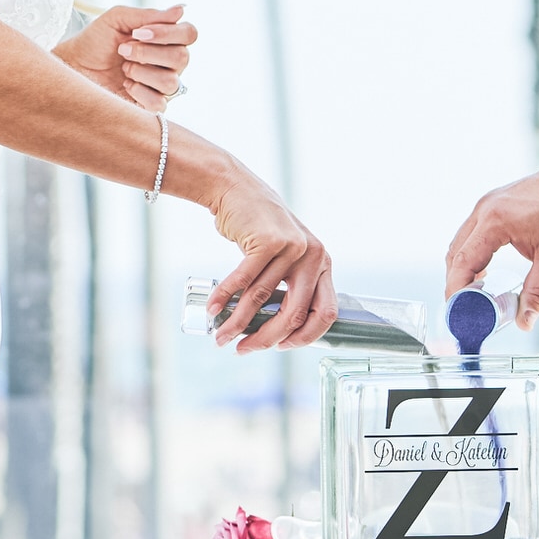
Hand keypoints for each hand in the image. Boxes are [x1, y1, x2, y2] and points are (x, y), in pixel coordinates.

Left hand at [56, 2, 196, 106]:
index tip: (139, 32)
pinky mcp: (152, 107)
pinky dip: (139, 91)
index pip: (189, 33)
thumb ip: (148, 15)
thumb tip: (181, 9)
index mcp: (166, 39)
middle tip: (123, 50)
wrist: (73, 67)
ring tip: (123, 68)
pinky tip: (126, 85)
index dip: (168, 33)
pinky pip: (160, 103)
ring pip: (171, 81)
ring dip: (141, 71)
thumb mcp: (118, 19)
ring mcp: (162, 86)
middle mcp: (169, 63)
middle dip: (148, 52)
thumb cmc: (95, 41)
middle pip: (182, 58)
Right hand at [205, 171, 336, 353]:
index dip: (305, 337)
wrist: (238, 189)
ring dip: (239, 323)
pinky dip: (225, 299)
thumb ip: (292, 285)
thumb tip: (280, 332)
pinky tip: (213, 310)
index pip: (326, 313)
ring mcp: (292, 248)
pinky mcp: (267, 241)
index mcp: (323, 264)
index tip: (280, 347)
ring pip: (264, 300)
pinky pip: (244, 281)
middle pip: (295, 314)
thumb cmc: (261, 229)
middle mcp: (314, 256)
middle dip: (267, 339)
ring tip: (221, 336)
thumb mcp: (288, 256)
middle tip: (244, 349)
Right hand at [444, 167, 538, 328]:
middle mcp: (484, 210)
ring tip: (474, 296)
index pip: (462, 262)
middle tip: (465, 309)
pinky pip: (471, 234)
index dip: (455, 290)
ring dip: (462, 269)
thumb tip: (525, 323)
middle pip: (455, 254)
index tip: (457, 312)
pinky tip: (483, 272)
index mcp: (495, 222)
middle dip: (456, 283)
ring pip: (460, 243)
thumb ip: (538, 293)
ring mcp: (486, 205)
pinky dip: (471, 255)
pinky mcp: (491, 204)